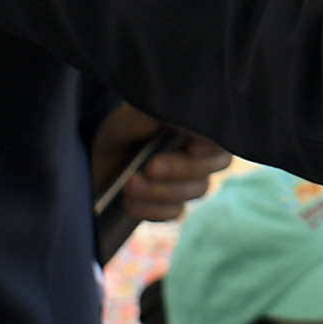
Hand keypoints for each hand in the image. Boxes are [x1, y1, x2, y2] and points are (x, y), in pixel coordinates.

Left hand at [90, 104, 231, 223]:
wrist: (95, 155)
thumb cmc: (123, 125)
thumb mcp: (142, 111)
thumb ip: (171, 114)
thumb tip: (196, 126)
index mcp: (203, 121)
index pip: (227, 132)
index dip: (214, 145)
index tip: (191, 148)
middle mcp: (205, 148)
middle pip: (217, 164)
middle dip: (182, 169)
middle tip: (151, 167)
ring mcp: (191, 178)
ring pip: (197, 190)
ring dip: (161, 191)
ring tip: (131, 184)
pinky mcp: (173, 202)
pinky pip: (176, 212)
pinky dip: (153, 210)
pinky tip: (130, 203)